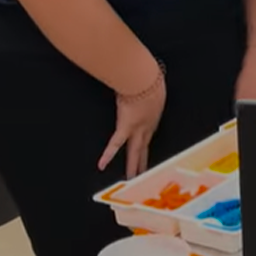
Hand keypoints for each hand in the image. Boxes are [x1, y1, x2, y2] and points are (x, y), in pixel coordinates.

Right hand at [100, 61, 165, 178]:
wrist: (145, 79)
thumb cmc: (149, 77)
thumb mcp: (152, 84)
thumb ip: (148, 87)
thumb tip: (144, 79)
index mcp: (153, 115)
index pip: (149, 132)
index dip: (147, 141)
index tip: (147, 150)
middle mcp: (147, 125)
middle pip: (144, 147)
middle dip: (144, 161)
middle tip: (145, 175)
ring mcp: (137, 128)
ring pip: (135, 151)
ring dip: (133, 166)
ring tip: (131, 178)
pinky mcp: (125, 127)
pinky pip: (115, 144)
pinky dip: (108, 155)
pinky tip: (101, 165)